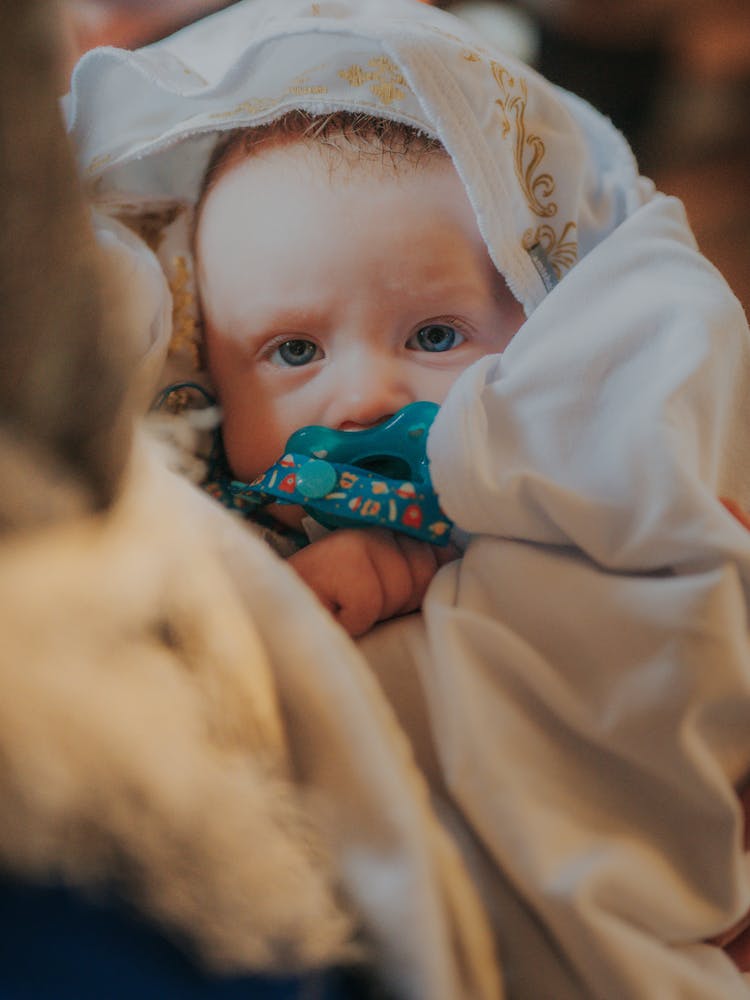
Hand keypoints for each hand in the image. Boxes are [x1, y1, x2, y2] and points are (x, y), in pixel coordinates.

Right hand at [289, 528, 456, 636]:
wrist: (275, 613)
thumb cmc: (332, 605)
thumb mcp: (382, 585)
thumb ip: (418, 569)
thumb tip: (455, 561)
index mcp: (388, 526)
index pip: (436, 551)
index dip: (428, 579)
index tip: (390, 593)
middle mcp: (374, 524)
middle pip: (424, 575)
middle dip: (399, 604)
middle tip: (360, 604)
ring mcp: (356, 538)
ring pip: (400, 592)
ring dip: (374, 614)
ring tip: (344, 606)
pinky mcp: (341, 560)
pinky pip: (370, 606)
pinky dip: (352, 621)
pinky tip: (332, 611)